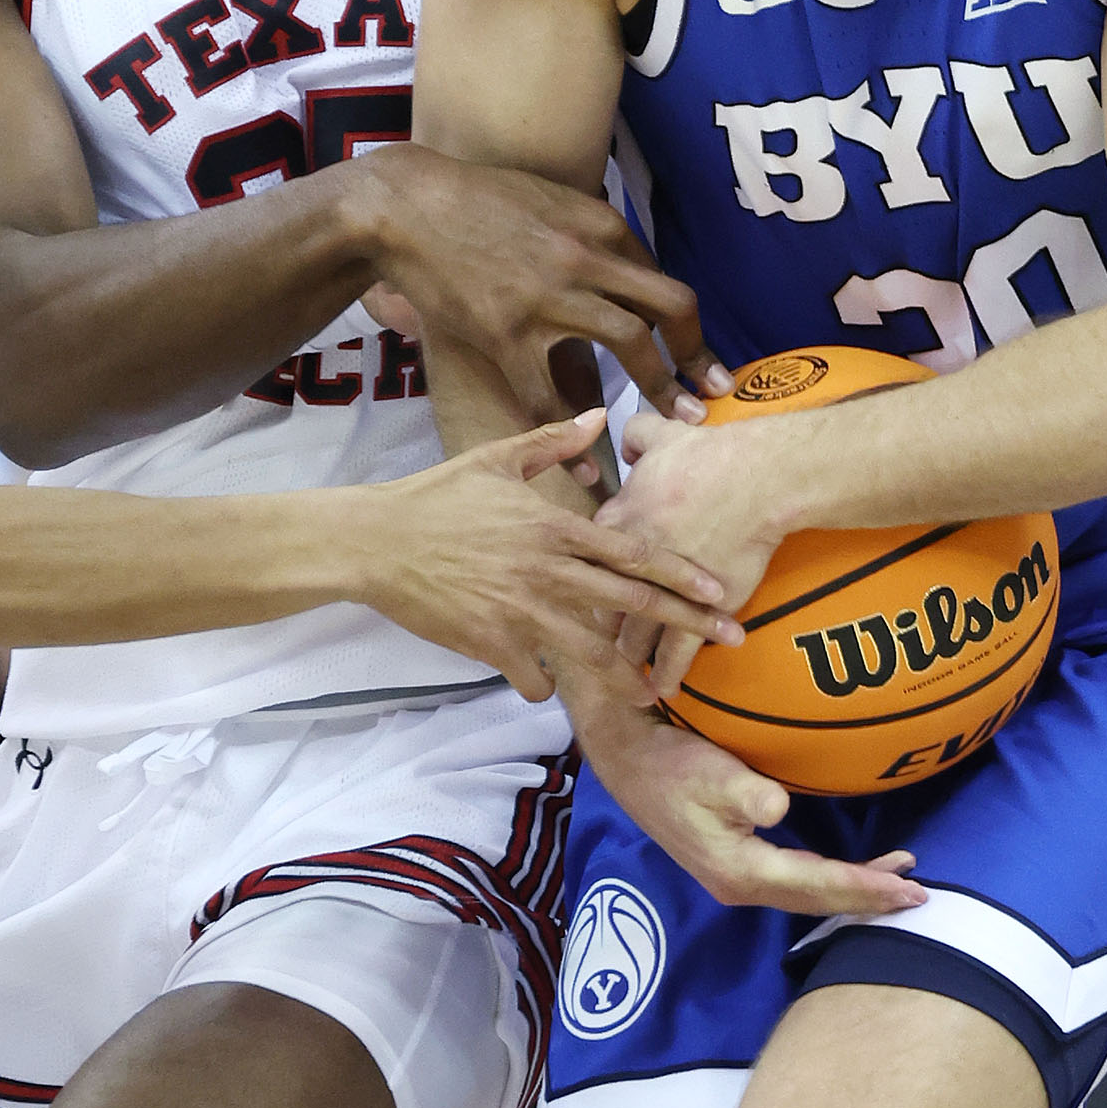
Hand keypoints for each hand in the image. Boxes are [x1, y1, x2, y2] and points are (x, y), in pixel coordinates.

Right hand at [361, 143, 726, 424]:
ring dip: (662, 389)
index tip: (697, 352)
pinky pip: (550, 396)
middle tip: (713, 390)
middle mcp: (585, 257)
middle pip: (670, 306)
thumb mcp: (547, 199)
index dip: (685, 322)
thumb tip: (620, 270)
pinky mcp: (506, 333)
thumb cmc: (473, 200)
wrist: (404, 208)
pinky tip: (586, 469)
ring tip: (677, 422)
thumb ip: (588, 231)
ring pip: (630, 344)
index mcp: (599, 224)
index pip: (662, 277)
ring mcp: (548, 296)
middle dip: (698, 354)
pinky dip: (572, 438)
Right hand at [366, 413, 742, 701]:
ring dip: (624, 675)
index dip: (680, 572)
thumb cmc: (436, 496)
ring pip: (590, 649)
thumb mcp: (496, 458)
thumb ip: (554, 443)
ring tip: (651, 694)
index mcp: (553, 526)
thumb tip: (600, 413)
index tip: (718, 588)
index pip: (631, 552)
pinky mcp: (491, 642)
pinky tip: (544, 684)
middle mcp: (546, 570)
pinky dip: (542, 683)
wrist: (376, 540)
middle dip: (686, 622)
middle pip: (631, 602)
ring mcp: (520, 610)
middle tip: (730, 637)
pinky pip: (533, 675)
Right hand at [568, 682, 926, 918]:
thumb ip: (746, 792)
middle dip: (868, 899)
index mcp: (740, 870)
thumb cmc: (669, 764)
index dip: (865, 887)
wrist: (628, 760)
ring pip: (808, 894)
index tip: (909, 890)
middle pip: (817, 901)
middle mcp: (741, 884)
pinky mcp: (736, 863)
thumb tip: (780, 806)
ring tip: (897, 881)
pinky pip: (797, 880)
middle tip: (920, 896)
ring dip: (853, 889)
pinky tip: (850, 866)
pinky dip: (831, 877)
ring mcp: (737, 877)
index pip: (817, 885)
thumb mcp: (709, 772)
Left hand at [600, 408, 787, 696]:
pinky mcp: (698, 607)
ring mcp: (663, 589)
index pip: (578, 558)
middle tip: (574, 643)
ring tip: (612, 678)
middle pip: (595, 604)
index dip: (572, 577)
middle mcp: (630, 562)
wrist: (758, 478)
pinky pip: (676, 650)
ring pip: (631, 634)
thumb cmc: (709, 454)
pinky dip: (667, 673)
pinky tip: (661, 691)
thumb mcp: (660, 433)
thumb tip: (620, 438)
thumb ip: (632, 436)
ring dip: (620, 659)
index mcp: (615, 521)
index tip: (565, 592)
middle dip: (584, 626)